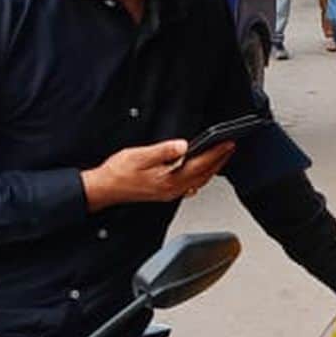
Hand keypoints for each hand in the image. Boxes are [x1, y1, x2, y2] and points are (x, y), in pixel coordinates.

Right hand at [81, 140, 235, 212]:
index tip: (228, 143)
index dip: (216, 153)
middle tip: (231, 147)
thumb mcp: (139, 156)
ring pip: (200, 180)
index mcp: (169, 179)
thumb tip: (183, 145)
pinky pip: (191, 185)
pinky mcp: (166, 192)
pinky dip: (201, 175)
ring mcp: (171, 193)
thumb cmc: (118, 173)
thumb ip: (163, 151)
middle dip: (220, 160)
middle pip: (204, 174)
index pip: (200, 164)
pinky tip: (202, 170)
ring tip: (222, 155)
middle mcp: (173, 189)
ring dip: (213, 168)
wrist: (104, 189)